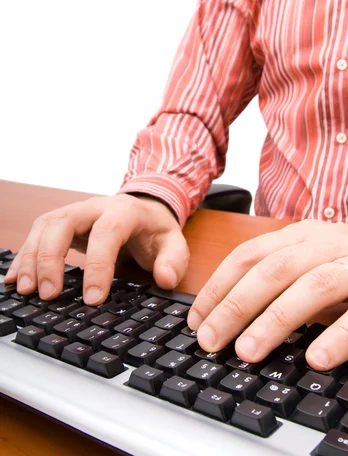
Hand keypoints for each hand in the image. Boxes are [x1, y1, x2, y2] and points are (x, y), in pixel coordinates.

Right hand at [5, 194, 188, 304]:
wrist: (143, 209)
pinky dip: (23, 255)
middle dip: (52, 258)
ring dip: (31, 257)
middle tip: (49, 294)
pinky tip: (15, 278)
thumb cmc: (154, 230)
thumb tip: (165, 278)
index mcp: (124, 212)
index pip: (107, 233)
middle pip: (64, 222)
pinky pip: (36, 233)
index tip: (92, 299)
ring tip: (26, 290)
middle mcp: (94, 207)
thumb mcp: (174, 243)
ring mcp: (74, 212)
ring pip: (45, 226)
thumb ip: (173, 261)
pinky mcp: (61, 222)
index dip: (98, 265)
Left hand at [187, 220, 347, 369]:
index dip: (219, 286)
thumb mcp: (315, 264)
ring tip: (249, 351)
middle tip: (211, 339)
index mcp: (305, 236)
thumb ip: (281, 281)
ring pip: (315, 286)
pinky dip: (340, 335)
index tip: (197, 318)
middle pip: (276, 269)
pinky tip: (316, 358)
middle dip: (236, 304)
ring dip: (277, 319)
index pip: (251, 254)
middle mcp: (332, 244)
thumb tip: (229, 316)